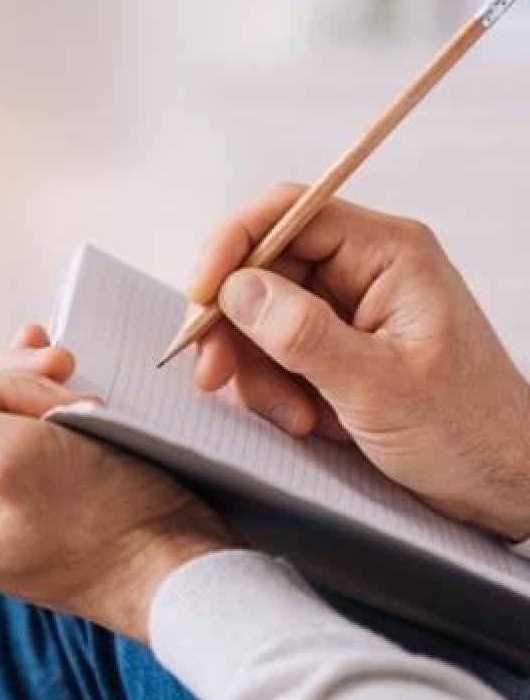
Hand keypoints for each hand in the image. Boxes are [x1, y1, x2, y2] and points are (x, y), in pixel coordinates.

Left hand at [0, 325, 233, 640]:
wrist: (180, 566)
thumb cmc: (105, 521)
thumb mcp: (10, 458)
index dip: (0, 387)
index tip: (55, 389)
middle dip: (25, 390)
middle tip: (78, 387)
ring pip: (6, 414)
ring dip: (48, 395)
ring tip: (90, 401)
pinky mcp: (40, 501)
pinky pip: (34, 434)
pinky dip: (57, 408)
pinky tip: (75, 391)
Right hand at [191, 183, 529, 538]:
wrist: (504, 486)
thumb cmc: (468, 433)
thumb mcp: (378, 387)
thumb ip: (303, 333)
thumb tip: (237, 289)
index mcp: (389, 254)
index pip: (289, 213)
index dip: (232, 245)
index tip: (200, 295)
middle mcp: (365, 270)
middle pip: (263, 267)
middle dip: (233, 324)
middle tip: (214, 374)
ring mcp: (348, 309)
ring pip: (259, 315)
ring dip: (255, 368)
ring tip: (291, 416)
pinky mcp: (336, 347)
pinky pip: (274, 350)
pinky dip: (271, 386)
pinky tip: (301, 419)